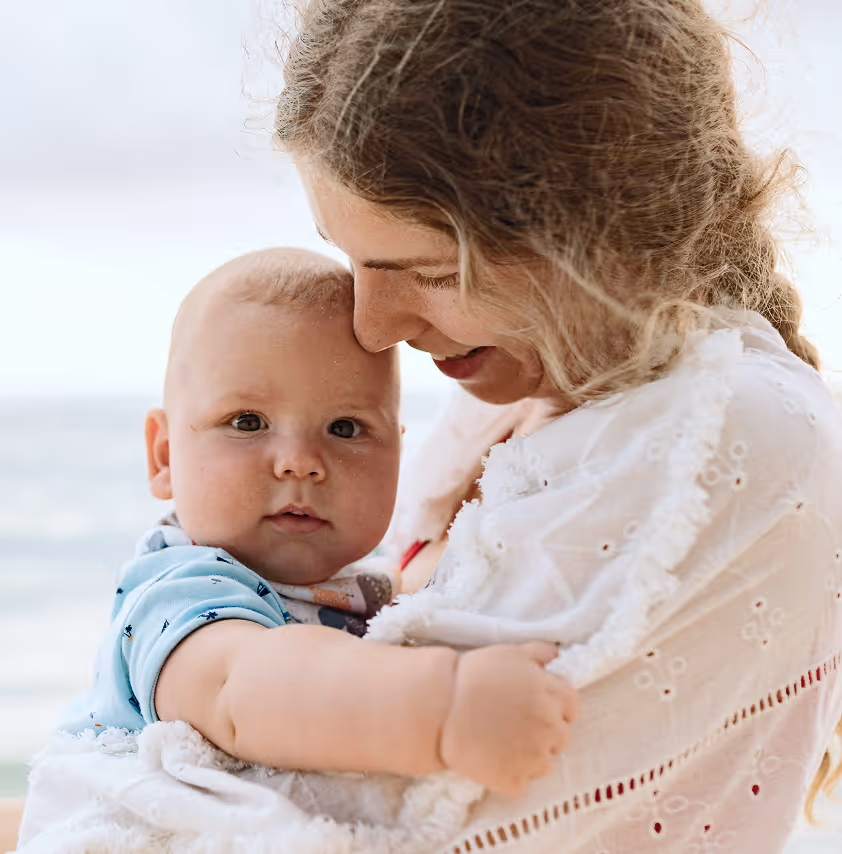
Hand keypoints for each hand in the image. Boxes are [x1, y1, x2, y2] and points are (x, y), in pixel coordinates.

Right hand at [439, 641, 577, 794]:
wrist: (442, 706)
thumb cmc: (475, 675)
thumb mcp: (511, 653)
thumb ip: (539, 652)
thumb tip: (555, 655)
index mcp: (555, 696)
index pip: (571, 708)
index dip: (555, 708)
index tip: (537, 709)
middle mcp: (551, 728)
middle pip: (561, 738)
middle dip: (544, 733)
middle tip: (516, 726)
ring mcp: (534, 757)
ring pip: (544, 764)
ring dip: (529, 756)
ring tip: (502, 743)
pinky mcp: (514, 780)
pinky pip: (521, 781)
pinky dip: (510, 774)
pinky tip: (492, 758)